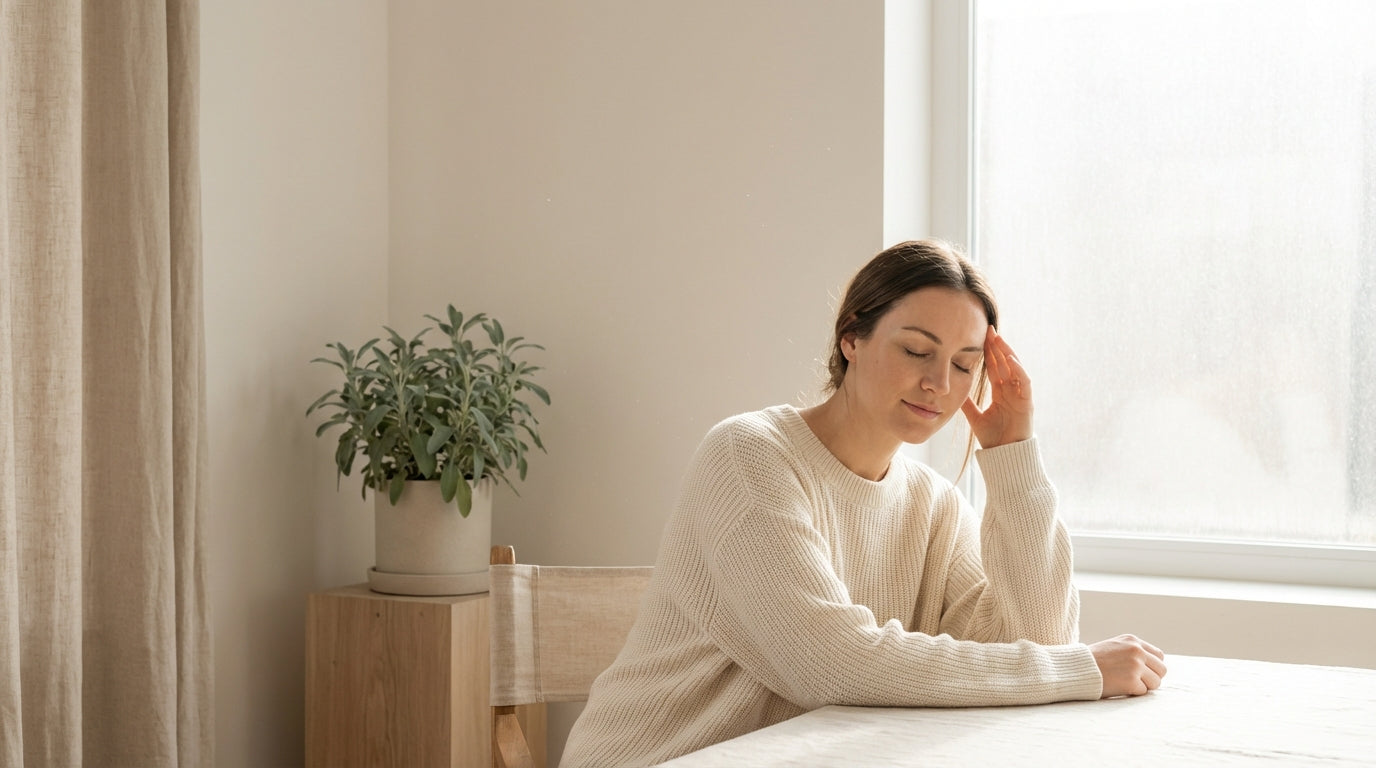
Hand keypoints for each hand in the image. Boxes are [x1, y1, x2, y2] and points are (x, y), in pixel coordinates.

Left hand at [959, 327, 1032, 448]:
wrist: (1005, 456)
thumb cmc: (993, 439)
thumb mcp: (975, 417)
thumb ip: (966, 403)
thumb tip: (952, 390)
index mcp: (1000, 393)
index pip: (994, 367)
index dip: (988, 352)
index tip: (980, 336)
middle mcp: (1012, 391)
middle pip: (1004, 363)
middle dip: (997, 346)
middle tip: (988, 329)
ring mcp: (1021, 395)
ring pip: (1015, 368)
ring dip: (1007, 353)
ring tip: (998, 338)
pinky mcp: (1027, 403)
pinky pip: (1025, 382)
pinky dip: (1018, 370)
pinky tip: (1010, 358)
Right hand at [1089, 634, 1166, 697]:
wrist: (1077, 668)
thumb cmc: (1093, 661)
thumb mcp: (1114, 647)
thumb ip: (1132, 652)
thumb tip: (1153, 665)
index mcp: (1132, 641)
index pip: (1159, 656)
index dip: (1153, 667)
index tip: (1143, 673)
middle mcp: (1136, 650)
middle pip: (1161, 670)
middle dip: (1152, 678)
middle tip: (1138, 682)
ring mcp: (1135, 665)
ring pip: (1156, 682)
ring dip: (1144, 686)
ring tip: (1127, 684)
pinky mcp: (1131, 681)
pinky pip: (1143, 692)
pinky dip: (1133, 693)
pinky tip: (1119, 687)